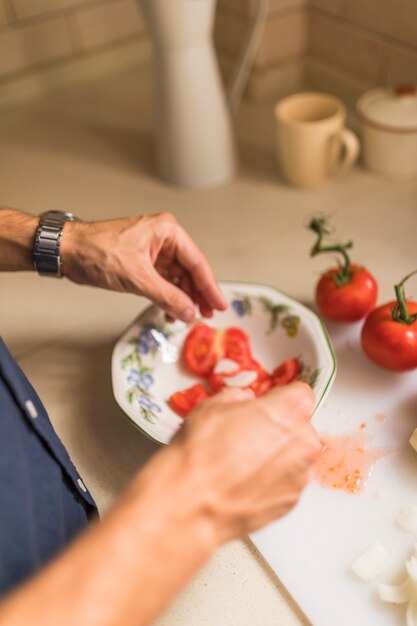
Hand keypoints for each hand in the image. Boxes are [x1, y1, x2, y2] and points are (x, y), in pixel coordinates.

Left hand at [61, 213, 226, 321]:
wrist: (67, 251)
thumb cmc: (94, 250)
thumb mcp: (136, 277)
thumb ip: (167, 296)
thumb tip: (188, 310)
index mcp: (166, 231)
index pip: (197, 262)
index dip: (210, 286)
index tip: (219, 304)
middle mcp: (163, 239)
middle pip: (190, 271)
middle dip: (197, 294)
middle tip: (206, 314)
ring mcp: (153, 251)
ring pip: (177, 278)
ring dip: (182, 298)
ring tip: (187, 316)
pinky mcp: (143, 262)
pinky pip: (163, 281)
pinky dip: (168, 296)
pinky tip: (170, 310)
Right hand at [171, 382, 320, 541]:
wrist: (190, 501)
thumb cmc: (201, 453)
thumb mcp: (213, 405)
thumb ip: (238, 398)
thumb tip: (241, 402)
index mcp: (290, 409)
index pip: (299, 393)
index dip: (279, 398)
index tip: (266, 404)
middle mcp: (303, 441)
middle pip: (299, 427)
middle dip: (277, 427)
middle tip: (246, 433)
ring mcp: (300, 475)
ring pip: (294, 456)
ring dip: (275, 455)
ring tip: (241, 460)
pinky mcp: (291, 501)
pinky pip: (286, 482)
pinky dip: (270, 480)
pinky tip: (243, 480)